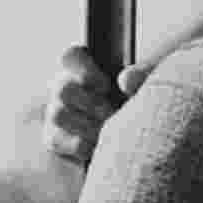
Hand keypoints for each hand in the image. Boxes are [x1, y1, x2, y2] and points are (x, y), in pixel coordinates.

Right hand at [42, 45, 151, 163]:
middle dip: (92, 104)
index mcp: (83, 67)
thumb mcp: (147, 86)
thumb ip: (142, 77)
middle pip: (63, 88)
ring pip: (58, 114)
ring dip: (88, 124)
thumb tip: (126, 80)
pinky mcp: (54, 138)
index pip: (69, 56)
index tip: (105, 86)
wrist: (137, 142)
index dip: (84, 70)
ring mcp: (55, 113)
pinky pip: (57, 140)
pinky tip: (99, 146)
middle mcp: (64, 87)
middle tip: (113, 113)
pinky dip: (82, 145)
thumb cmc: (141, 103)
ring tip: (109, 130)